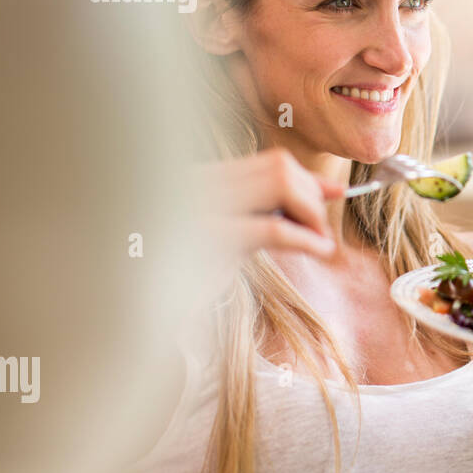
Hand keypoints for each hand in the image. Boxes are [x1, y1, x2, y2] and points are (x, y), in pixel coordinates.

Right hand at [194, 147, 345, 296]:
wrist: (139, 310)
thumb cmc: (187, 275)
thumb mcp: (231, 233)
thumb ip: (270, 208)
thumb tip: (330, 189)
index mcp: (201, 178)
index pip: (271, 161)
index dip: (310, 179)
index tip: (333, 197)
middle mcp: (199, 182)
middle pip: (279, 166)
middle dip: (312, 196)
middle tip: (318, 230)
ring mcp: (200, 205)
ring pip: (281, 184)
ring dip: (310, 212)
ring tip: (317, 241)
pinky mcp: (208, 237)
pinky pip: (273, 227)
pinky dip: (305, 238)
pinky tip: (317, 250)